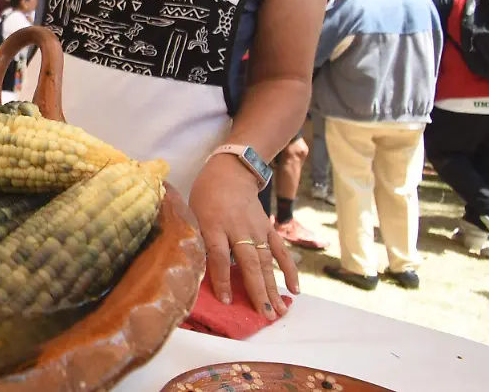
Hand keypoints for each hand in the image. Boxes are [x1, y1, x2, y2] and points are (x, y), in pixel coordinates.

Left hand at [189, 154, 299, 320]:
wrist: (230, 172)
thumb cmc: (205, 196)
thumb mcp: (193, 214)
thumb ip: (198, 239)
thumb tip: (197, 269)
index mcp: (215, 226)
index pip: (220, 257)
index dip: (223, 279)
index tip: (226, 301)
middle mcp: (238, 229)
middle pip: (249, 263)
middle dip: (257, 291)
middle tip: (264, 315)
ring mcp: (257, 230)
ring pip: (267, 262)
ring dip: (273, 288)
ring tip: (278, 311)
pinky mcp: (268, 229)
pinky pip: (281, 251)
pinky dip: (289, 270)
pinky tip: (294, 289)